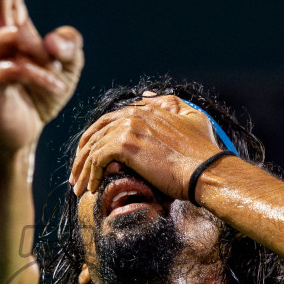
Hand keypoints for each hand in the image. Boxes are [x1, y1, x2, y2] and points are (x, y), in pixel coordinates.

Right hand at [0, 0, 83, 154]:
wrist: (21, 135)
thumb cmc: (42, 96)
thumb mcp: (67, 68)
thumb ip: (70, 47)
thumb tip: (53, 40)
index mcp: (10, 28)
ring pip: (17, 39)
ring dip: (43, 58)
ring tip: (56, 76)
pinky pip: (16, 69)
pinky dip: (41, 77)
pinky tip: (56, 85)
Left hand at [69, 94, 222, 200]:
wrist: (206, 171)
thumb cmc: (204, 152)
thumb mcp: (192, 118)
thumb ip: (170, 104)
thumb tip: (148, 94)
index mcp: (146, 110)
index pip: (109, 121)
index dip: (96, 140)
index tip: (90, 158)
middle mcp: (134, 114)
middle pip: (95, 133)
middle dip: (82, 154)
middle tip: (77, 174)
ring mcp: (128, 128)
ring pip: (92, 148)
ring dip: (83, 170)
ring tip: (79, 188)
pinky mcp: (125, 144)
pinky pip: (96, 159)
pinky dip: (91, 175)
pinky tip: (92, 189)